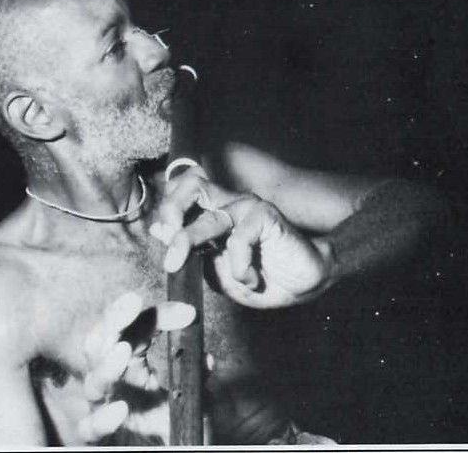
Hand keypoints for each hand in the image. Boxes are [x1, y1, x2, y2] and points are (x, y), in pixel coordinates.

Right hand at [77, 292, 195, 442]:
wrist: (160, 450)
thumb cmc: (166, 422)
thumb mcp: (186, 395)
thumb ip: (194, 376)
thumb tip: (207, 359)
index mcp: (132, 361)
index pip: (137, 327)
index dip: (158, 314)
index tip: (187, 312)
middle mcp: (113, 379)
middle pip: (103, 340)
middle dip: (114, 319)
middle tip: (132, 303)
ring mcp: (103, 406)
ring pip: (93, 381)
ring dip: (106, 365)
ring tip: (123, 351)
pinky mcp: (101, 437)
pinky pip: (90, 427)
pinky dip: (101, 419)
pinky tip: (120, 410)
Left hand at [150, 167, 330, 308]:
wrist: (306, 282)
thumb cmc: (264, 277)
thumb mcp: (218, 274)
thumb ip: (193, 254)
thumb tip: (161, 232)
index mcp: (215, 213)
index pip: (182, 192)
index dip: (167, 211)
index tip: (162, 239)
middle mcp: (229, 204)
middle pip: (190, 185)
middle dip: (171, 210)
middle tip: (168, 241)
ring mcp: (248, 208)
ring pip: (210, 214)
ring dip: (190, 241)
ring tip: (183, 265)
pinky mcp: (266, 217)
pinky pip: (239, 237)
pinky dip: (238, 264)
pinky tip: (249, 278)